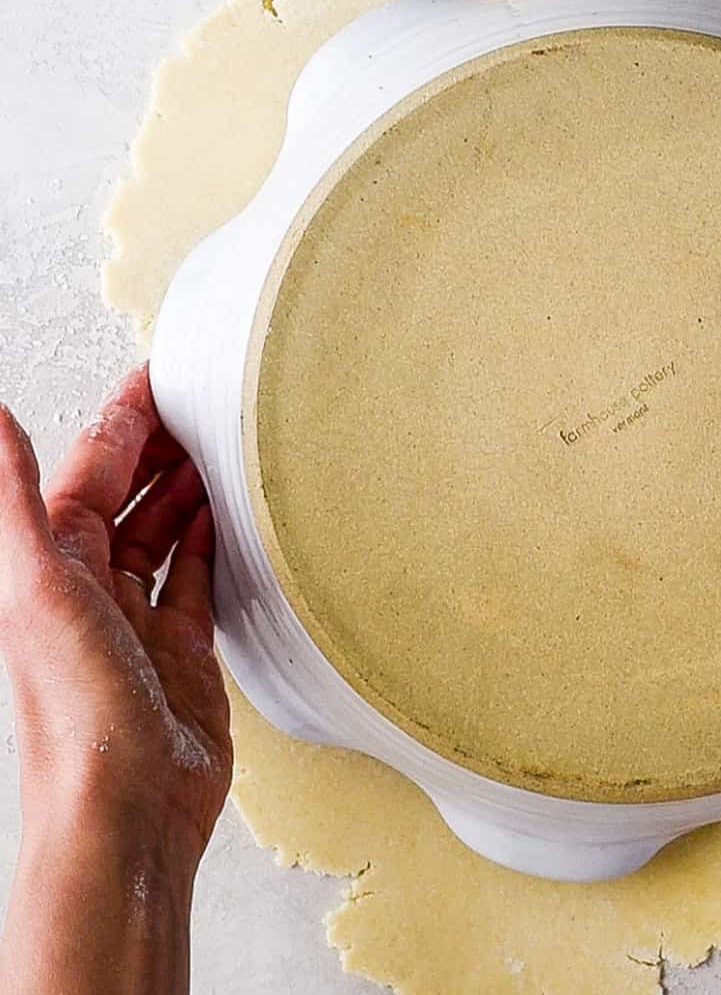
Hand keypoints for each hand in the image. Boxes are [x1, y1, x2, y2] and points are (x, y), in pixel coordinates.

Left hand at [0, 365, 231, 994]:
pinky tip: (228, 521)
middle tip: (198, 405)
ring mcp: (137, 619)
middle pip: (125, 497)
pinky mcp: (182, 650)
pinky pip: (196, 579)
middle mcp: (90, 588)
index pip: (89, 472)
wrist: (125, 810)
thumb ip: (12, 500)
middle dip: (156, 448)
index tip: (156, 380)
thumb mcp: (37, 590)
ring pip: (162, 533)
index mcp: (50, 566)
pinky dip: (212, 544)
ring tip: (219, 450)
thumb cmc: (76, 712)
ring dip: (186, 490)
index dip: (121, 423)